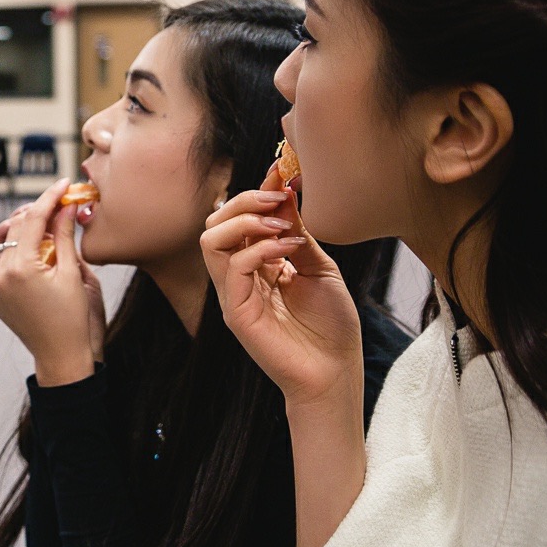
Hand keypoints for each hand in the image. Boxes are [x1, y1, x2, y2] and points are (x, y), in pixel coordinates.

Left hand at [0, 210, 107, 364]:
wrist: (61, 356)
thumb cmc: (74, 318)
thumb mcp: (73, 273)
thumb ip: (64, 235)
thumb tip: (66, 205)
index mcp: (21, 268)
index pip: (33, 219)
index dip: (49, 198)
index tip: (63, 184)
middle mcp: (0, 276)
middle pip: (14, 227)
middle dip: (36, 213)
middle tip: (58, 203)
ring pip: (3, 244)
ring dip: (23, 232)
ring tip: (46, 228)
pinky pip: (0, 264)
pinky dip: (15, 253)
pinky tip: (34, 252)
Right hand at [199, 166, 361, 409]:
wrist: (335, 373)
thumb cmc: (330, 326)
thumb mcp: (318, 267)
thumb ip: (297, 233)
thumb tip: (285, 191)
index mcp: (255, 265)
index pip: (238, 219)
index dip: (257, 193)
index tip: (282, 174)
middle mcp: (238, 278)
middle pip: (215, 223)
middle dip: (244, 201)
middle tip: (277, 198)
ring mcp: (233, 295)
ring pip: (211, 240)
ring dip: (245, 221)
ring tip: (280, 225)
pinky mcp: (236, 313)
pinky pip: (231, 268)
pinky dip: (257, 249)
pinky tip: (286, 250)